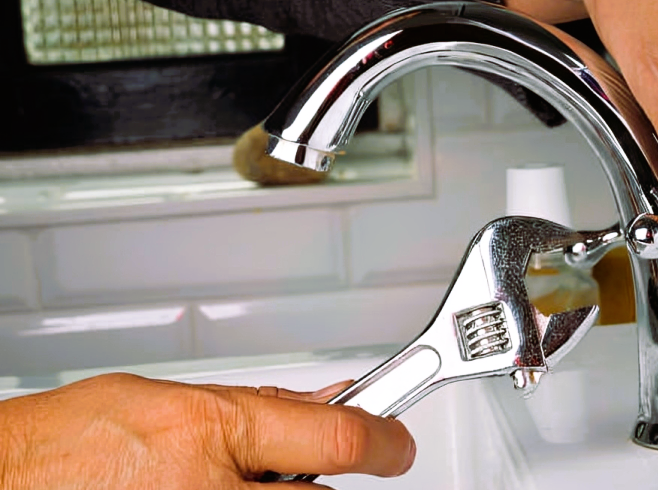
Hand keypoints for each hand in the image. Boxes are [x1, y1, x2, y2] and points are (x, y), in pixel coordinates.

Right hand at [0, 373, 414, 488]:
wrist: (14, 482)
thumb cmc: (73, 441)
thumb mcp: (171, 398)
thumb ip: (256, 408)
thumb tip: (323, 405)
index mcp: (210, 431)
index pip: (336, 439)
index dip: (383, 439)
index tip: (396, 444)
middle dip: (320, 482)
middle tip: (296, 470)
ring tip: (227, 481)